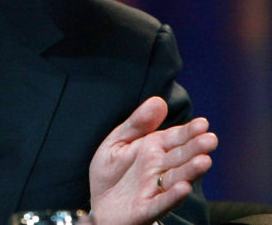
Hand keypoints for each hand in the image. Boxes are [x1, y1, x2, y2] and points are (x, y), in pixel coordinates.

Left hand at [89, 96, 217, 224]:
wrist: (98, 203)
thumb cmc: (111, 172)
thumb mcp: (118, 141)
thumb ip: (137, 123)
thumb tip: (159, 100)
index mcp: (153, 149)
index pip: (175, 138)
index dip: (188, 131)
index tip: (203, 123)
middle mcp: (159, 169)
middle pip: (180, 157)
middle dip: (195, 149)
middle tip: (210, 140)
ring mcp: (154, 188)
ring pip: (176, 178)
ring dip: (190, 171)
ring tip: (204, 161)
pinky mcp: (146, 208)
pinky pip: (161, 202)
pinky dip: (172, 196)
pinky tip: (183, 188)